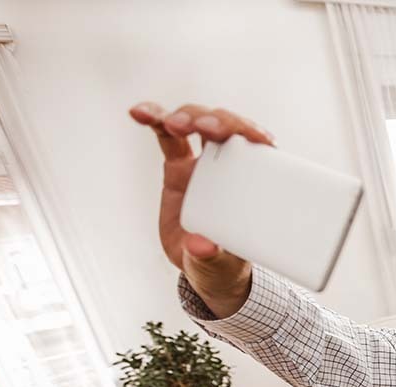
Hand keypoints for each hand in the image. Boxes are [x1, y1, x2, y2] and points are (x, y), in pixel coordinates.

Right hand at [128, 101, 274, 313]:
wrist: (205, 266)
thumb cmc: (223, 263)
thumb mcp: (219, 265)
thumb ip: (212, 255)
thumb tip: (202, 245)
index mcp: (247, 185)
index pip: (256, 150)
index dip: (254, 134)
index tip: (256, 136)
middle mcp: (227, 167)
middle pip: (224, 127)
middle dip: (216, 121)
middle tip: (206, 129)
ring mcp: (201, 163)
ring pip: (195, 122)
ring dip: (185, 116)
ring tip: (172, 123)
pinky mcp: (177, 166)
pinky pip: (164, 134)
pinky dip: (154, 118)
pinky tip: (139, 113)